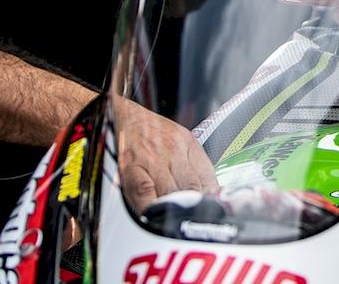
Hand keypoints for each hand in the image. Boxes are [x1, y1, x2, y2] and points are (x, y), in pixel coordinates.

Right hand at [113, 97, 220, 211]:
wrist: (126, 115)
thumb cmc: (153, 132)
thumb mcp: (182, 140)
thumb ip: (196, 165)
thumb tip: (212, 193)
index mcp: (189, 144)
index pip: (207, 178)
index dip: (211, 200)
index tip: (213, 212)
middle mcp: (174, 150)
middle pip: (191, 188)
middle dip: (194, 208)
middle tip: (194, 221)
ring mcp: (152, 159)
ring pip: (171, 192)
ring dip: (174, 211)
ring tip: (176, 223)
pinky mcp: (131, 167)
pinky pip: (144, 191)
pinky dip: (151, 207)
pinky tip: (154, 215)